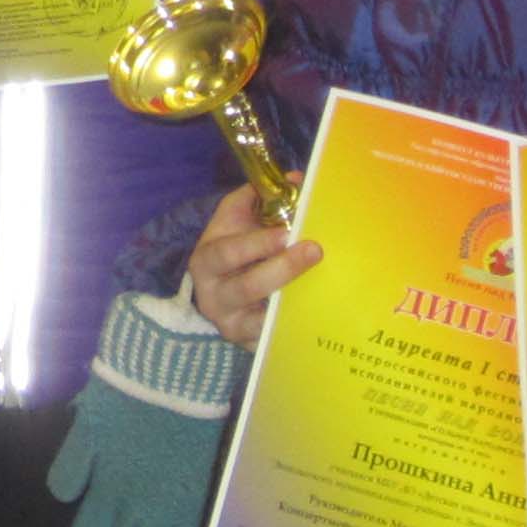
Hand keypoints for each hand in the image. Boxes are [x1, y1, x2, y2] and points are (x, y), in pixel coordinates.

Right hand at [184, 183, 320, 346]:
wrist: (218, 292)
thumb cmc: (231, 249)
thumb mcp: (233, 220)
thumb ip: (257, 198)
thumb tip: (297, 180)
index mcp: (206, 261)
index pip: (227, 253)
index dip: (255, 244)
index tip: (286, 232)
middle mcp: (213, 297)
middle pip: (247, 287)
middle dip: (282, 269)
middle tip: (314, 250)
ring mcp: (231, 326)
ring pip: (262, 319)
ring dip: (292, 299)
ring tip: (320, 283)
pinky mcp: (250, 346)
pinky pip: (274, 339)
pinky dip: (294, 328)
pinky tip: (318, 314)